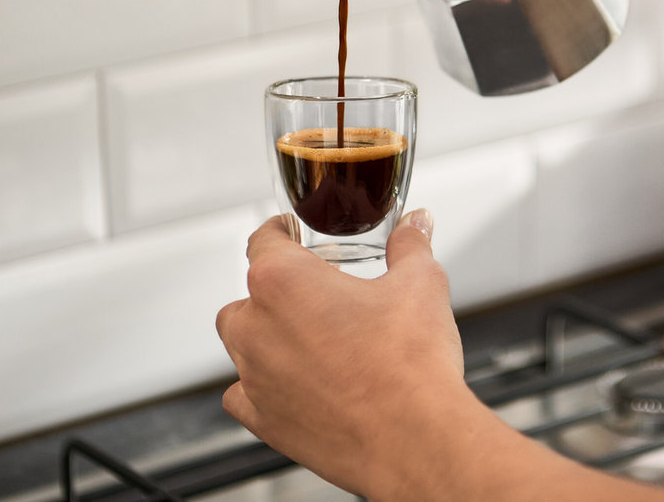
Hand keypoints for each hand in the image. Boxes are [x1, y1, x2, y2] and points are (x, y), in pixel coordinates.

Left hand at [216, 211, 470, 498]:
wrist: (413, 438)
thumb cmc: (410, 363)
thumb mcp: (420, 284)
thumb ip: (411, 245)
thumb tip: (415, 225)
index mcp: (284, 281)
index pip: (264, 240)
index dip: (280, 230)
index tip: (289, 231)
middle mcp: (257, 326)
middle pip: (249, 293)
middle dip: (278, 288)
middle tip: (319, 292)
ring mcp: (254, 376)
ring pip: (242, 342)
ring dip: (268, 334)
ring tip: (313, 337)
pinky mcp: (261, 420)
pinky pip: (243, 393)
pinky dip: (262, 384)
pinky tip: (297, 380)